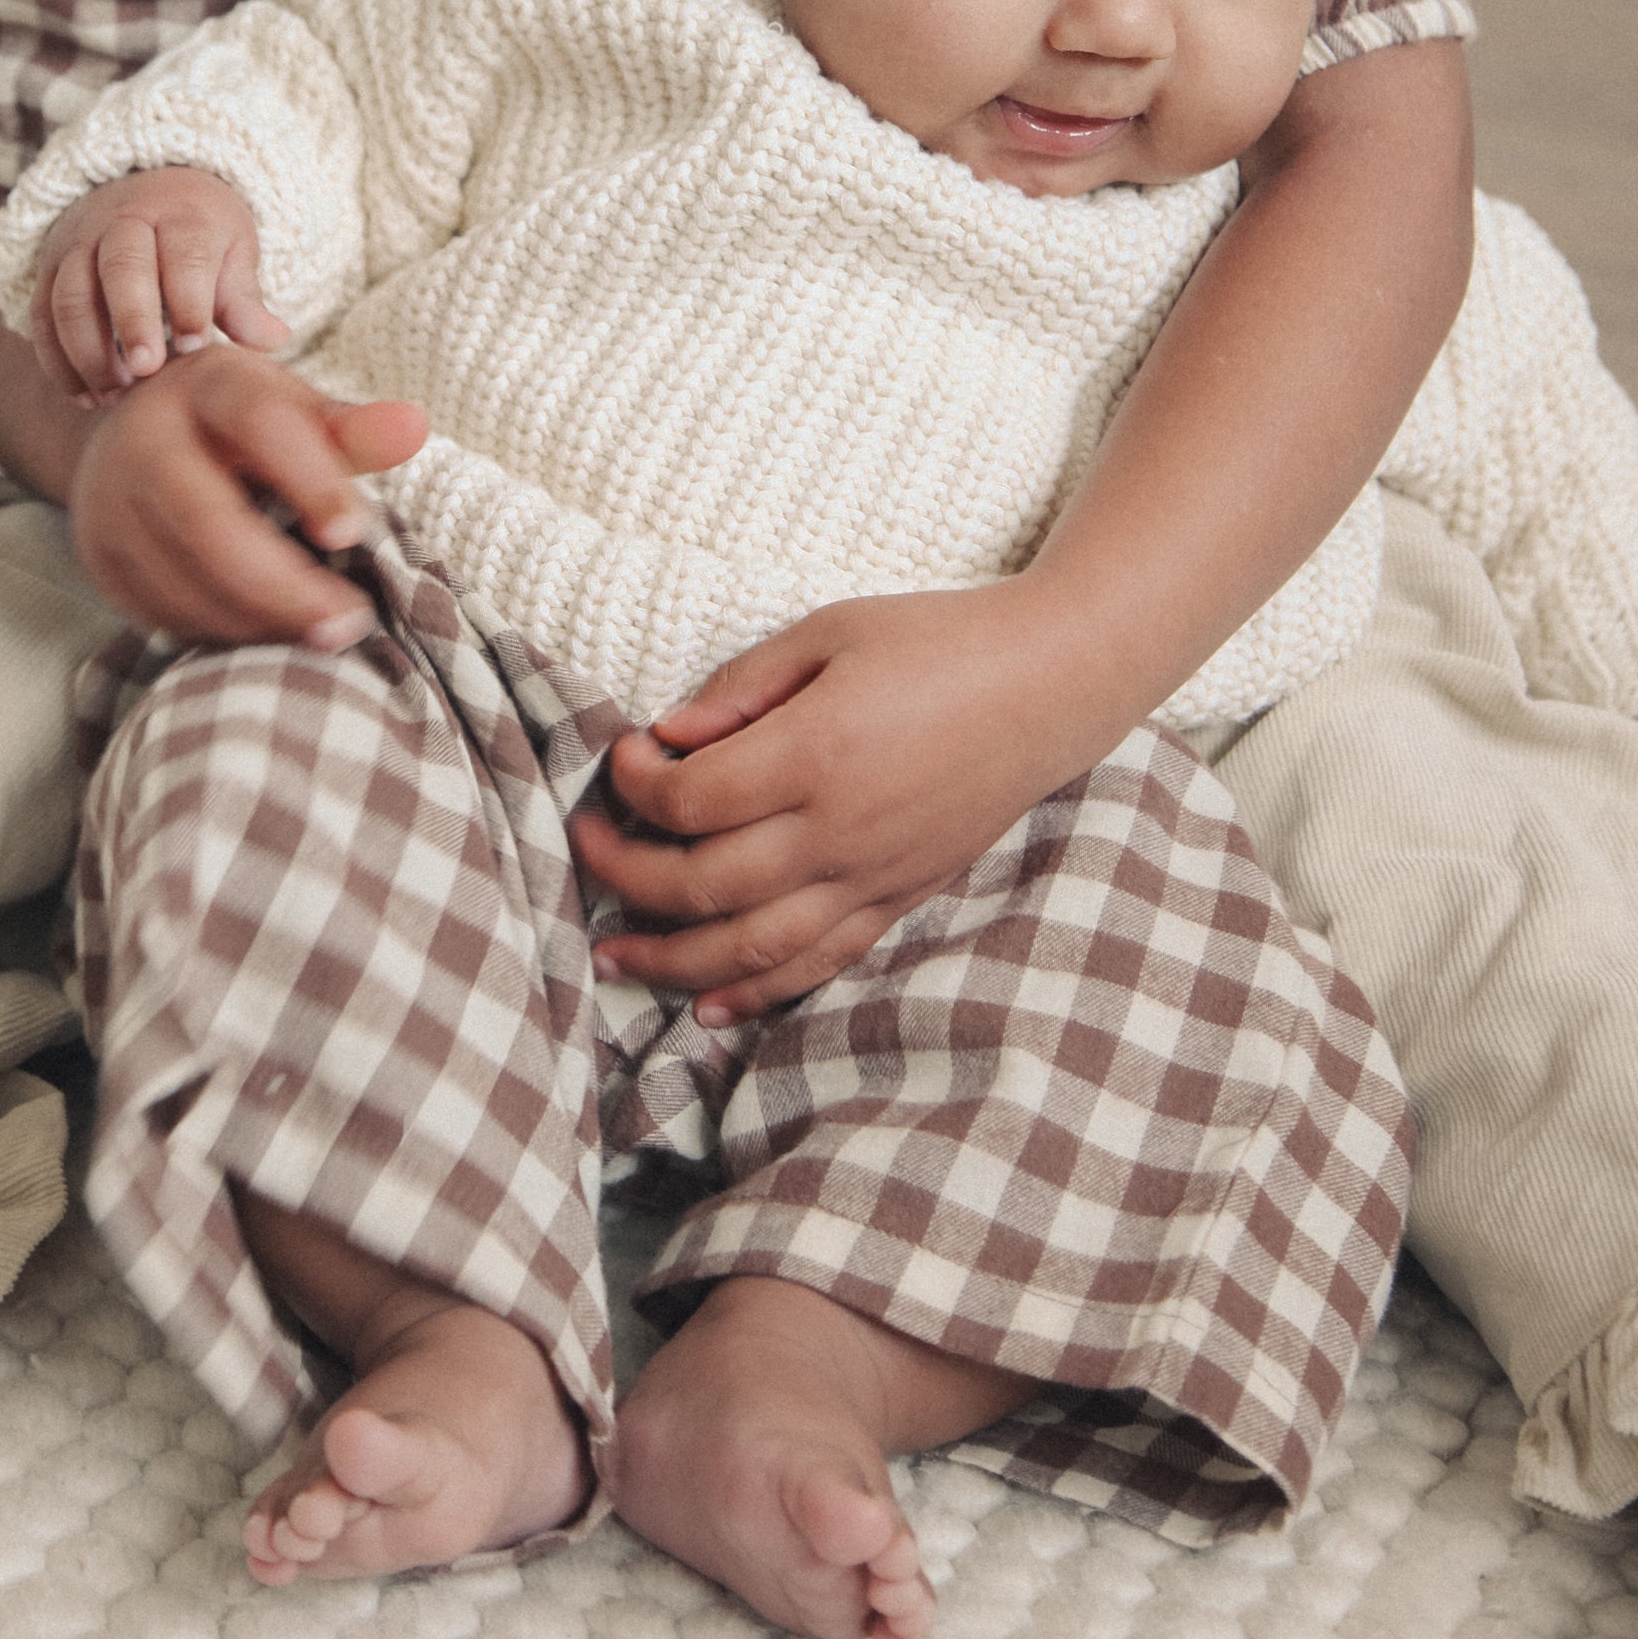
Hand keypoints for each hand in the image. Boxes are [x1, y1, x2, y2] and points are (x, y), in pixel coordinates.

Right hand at [31, 167, 290, 401]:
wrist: (145, 192)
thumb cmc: (200, 236)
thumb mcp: (232, 253)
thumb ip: (243, 300)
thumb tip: (271, 340)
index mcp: (181, 214)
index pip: (183, 253)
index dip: (189, 300)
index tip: (196, 346)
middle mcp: (123, 222)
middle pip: (120, 266)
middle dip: (131, 320)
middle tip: (147, 370)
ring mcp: (79, 245)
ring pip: (70, 293)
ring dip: (89, 349)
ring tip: (117, 393)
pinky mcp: (49, 272)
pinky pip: (42, 316)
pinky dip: (58, 360)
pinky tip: (86, 396)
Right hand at [69, 339, 427, 645]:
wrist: (129, 431)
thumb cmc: (236, 422)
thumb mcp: (291, 407)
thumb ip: (351, 427)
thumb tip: (415, 427)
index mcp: (210, 386)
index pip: (259, 425)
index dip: (309, 479)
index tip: (355, 531)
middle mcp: (146, 438)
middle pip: (207, 521)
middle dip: (283, 583)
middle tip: (350, 621)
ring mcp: (111, 501)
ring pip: (181, 576)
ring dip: (259, 618)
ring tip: (325, 633)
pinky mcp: (101, 556)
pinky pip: (161, 609)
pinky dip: (222, 630)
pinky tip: (270, 633)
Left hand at [571, 581, 1127, 1026]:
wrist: (1050, 685)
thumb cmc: (936, 641)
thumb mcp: (829, 633)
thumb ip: (741, 688)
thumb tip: (667, 738)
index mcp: (817, 753)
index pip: (689, 800)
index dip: (635, 783)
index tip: (625, 752)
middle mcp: (839, 832)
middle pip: (701, 886)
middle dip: (624, 874)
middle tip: (586, 843)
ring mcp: (871, 878)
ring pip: (749, 950)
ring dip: (669, 961)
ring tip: (610, 955)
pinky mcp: (898, 900)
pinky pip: (816, 964)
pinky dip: (755, 993)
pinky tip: (706, 1006)